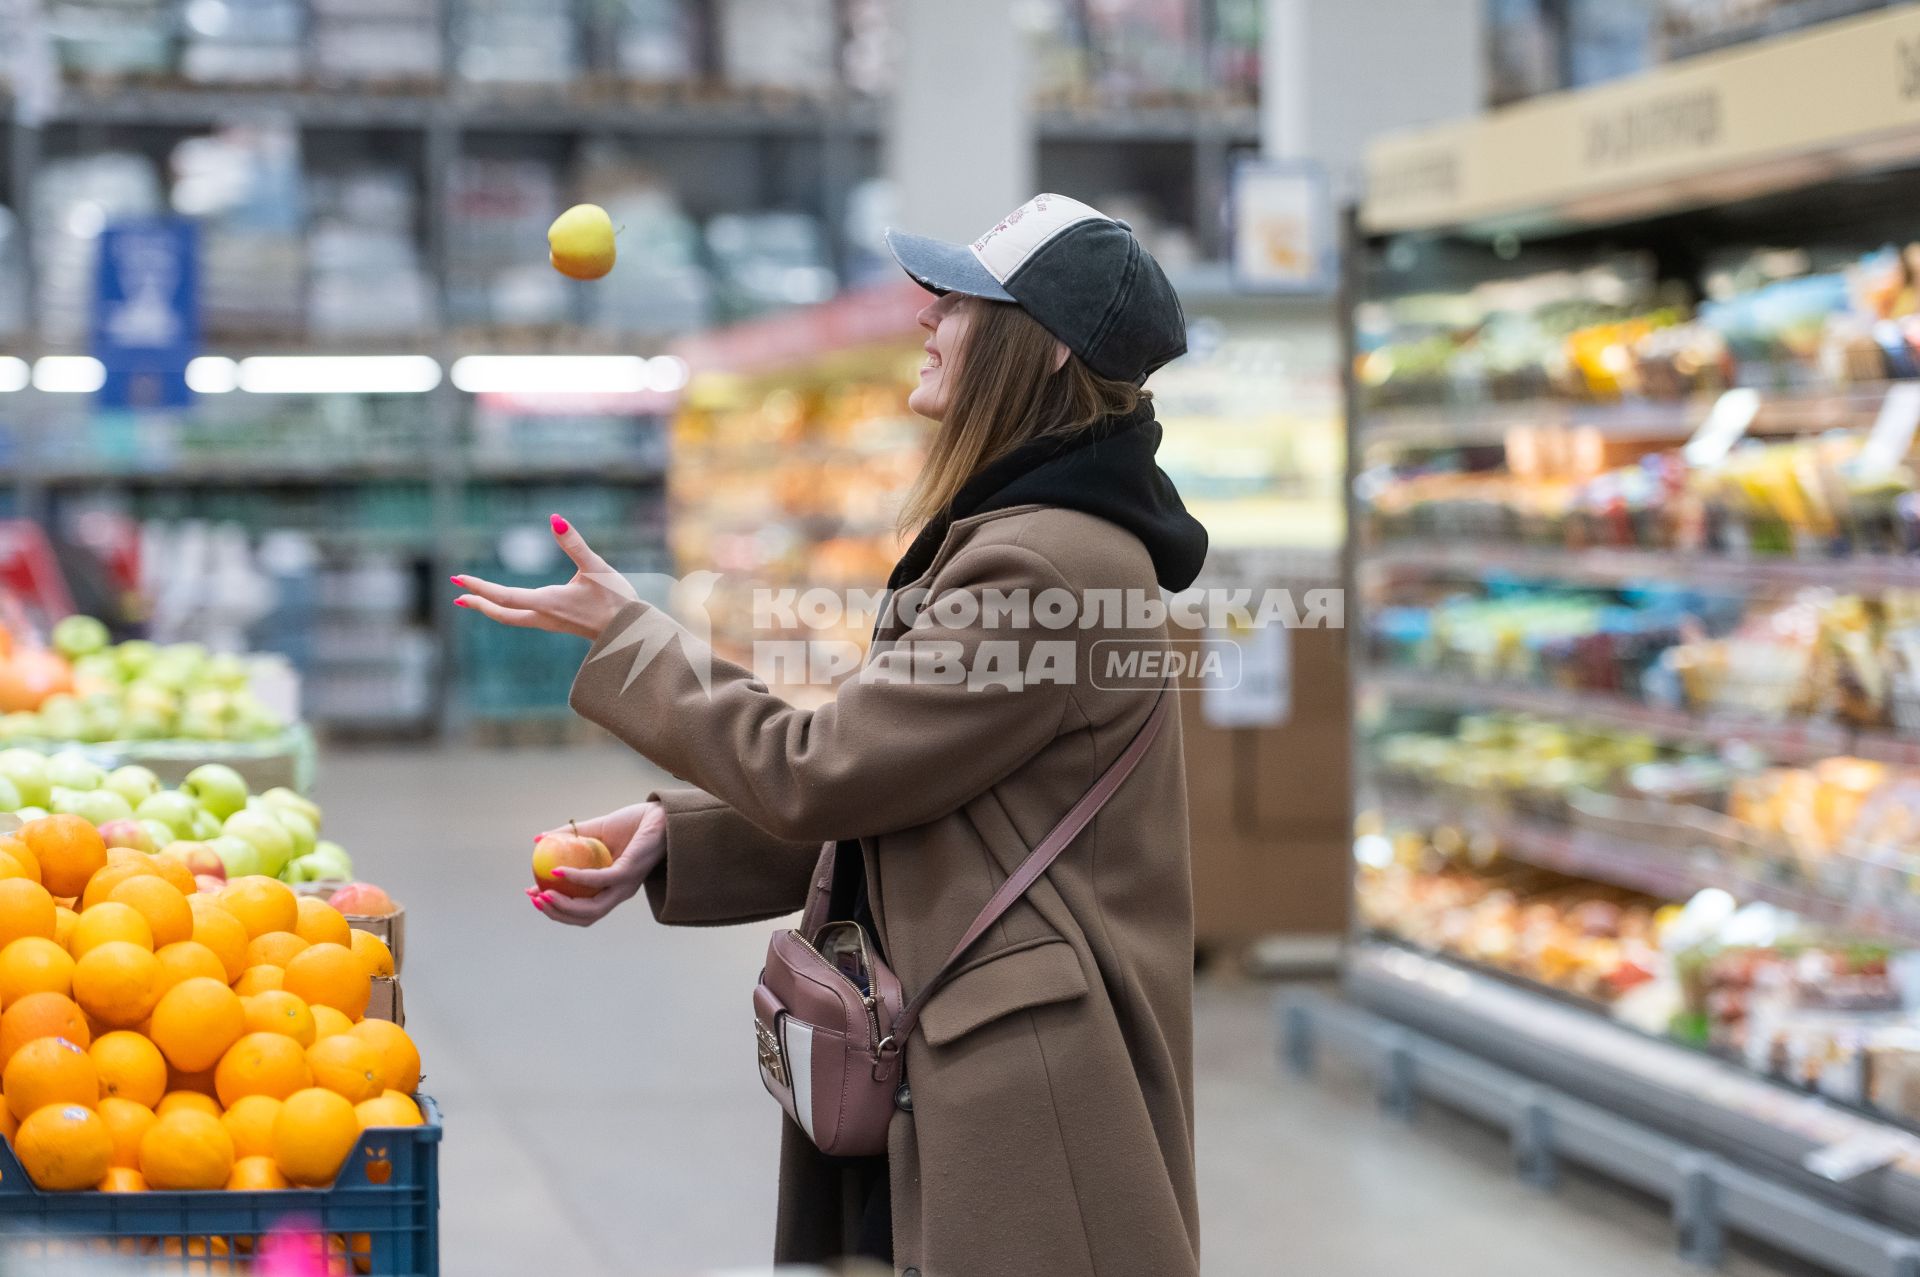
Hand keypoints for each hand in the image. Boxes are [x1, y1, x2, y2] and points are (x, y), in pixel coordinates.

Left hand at [453, 515, 637, 639]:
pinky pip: (524, 618)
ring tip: (475, 601)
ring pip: (512, 618)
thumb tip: (555, 519)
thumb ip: (574, 543)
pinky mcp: (559, 624)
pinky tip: (509, 604)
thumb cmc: (616, 599)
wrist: (631, 633)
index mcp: (548, 602)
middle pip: (502, 613)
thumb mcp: (596, 566)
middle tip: (457, 593)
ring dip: (491, 609)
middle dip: (479, 603)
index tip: (459, 579)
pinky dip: (507, 610)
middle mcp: (545, 616)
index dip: (480, 587)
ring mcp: (551, 623)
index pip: (504, 596)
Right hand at [528, 802, 666, 927]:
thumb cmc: (632, 823)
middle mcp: (619, 892)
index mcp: (611, 887)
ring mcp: (625, 884)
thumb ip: (568, 836)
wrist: (660, 813)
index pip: (582, 909)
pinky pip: (599, 880)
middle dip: (556, 913)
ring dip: (564, 906)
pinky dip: (576, 880)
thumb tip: (539, 840)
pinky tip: (557, 873)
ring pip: (592, 909)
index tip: (533, 896)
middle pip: (585, 917)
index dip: (556, 909)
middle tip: (534, 899)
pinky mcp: (630, 871)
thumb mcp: (594, 830)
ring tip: (542, 893)